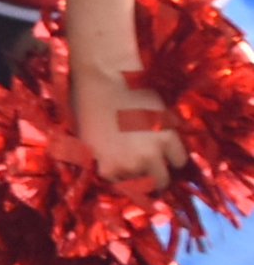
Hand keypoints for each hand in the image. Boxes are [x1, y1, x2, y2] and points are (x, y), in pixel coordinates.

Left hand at [64, 37, 182, 193]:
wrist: (107, 76)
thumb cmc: (87, 103)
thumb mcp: (85, 138)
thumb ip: (100, 158)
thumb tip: (109, 170)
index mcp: (105, 167)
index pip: (118, 187)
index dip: (122, 181)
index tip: (126, 176)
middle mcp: (130, 165)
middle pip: (145, 188)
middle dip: (144, 183)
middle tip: (144, 174)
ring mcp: (152, 152)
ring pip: (164, 177)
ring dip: (160, 172)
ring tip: (157, 163)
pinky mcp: (170, 136)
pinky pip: (179, 158)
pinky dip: (174, 156)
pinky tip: (167, 149)